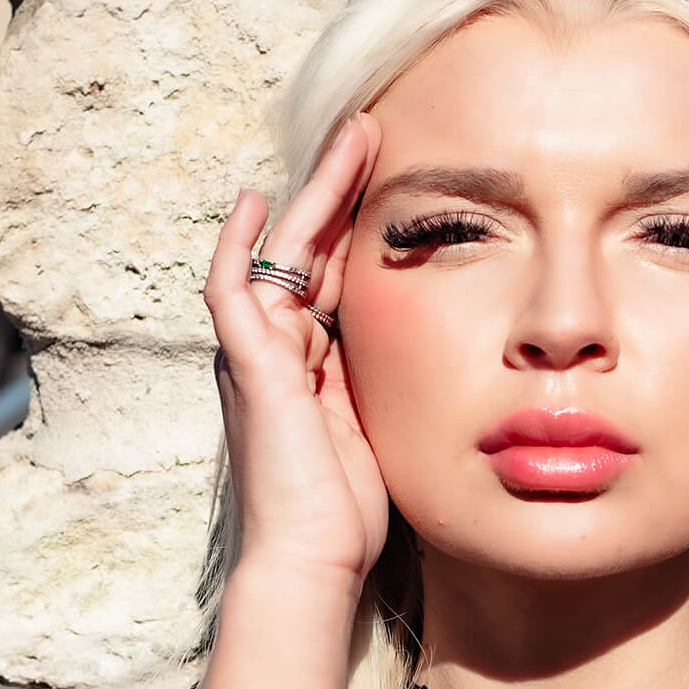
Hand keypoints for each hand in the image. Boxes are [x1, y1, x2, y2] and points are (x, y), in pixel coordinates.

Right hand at [203, 112, 388, 592]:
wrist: (316, 560)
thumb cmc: (353, 514)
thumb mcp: (389, 428)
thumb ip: (400, 385)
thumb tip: (456, 358)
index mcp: (316, 364)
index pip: (334, 274)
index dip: (360, 225)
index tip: (399, 179)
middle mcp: (282, 351)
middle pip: (308, 248)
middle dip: (340, 189)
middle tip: (373, 128)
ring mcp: (259, 356)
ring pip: (281, 251)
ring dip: (314, 193)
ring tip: (351, 137)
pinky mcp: (247, 366)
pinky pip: (232, 290)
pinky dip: (236, 244)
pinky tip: (253, 200)